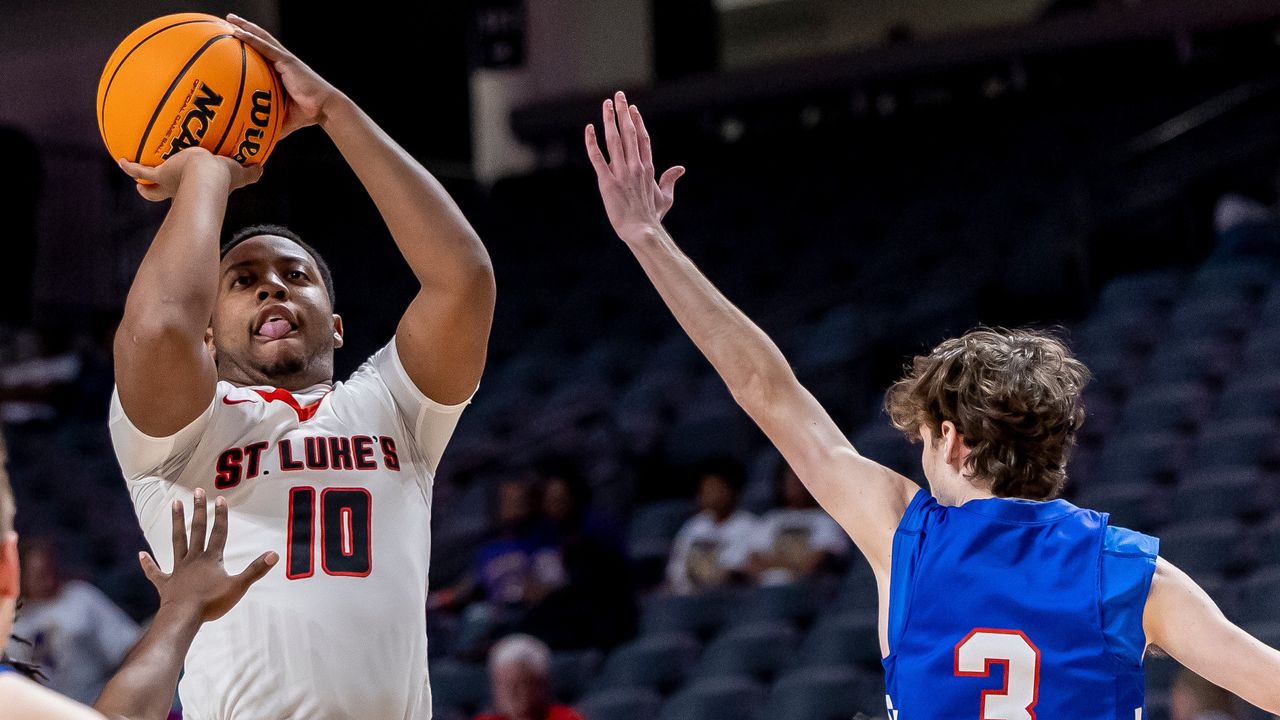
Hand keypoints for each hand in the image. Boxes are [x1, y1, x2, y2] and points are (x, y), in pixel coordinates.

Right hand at [118, 147, 261, 201]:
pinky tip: (120, 160)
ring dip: (140, 179)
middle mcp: (178, 188)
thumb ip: (251, 173)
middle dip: (153, 192)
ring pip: (150, 183)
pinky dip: (130, 166)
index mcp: (194, 188)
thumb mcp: (239, 173)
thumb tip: (262, 168)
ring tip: (128, 170)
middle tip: (145, 189)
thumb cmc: (225, 178)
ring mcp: (168, 181)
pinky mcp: (161, 173)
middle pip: (161, 193)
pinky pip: (141, 170)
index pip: (186, 193)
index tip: (181, 193)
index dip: (182, 194)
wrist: (208, 176)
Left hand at [139, 488, 277, 621]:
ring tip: (174, 504)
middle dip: (199, 510)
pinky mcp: (166, 584)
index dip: (221, 516)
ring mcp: (178, 570)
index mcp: (211, 559)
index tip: (221, 498)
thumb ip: (255, 570)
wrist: (183, 617)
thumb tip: (274, 554)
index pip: (219, 533)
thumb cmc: (211, 603)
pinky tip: (140, 555)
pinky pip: (155, 572)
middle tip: (197, 492)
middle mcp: (194, 559)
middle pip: (197, 530)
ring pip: (177, 541)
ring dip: (177, 522)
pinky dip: (147, 564)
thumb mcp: (238, 586)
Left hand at [226, 14, 345, 138]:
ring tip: (230, 19)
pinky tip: (237, 31)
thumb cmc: (308, 115)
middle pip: (261, 41)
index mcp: (282, 72)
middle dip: (245, 29)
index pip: (263, 55)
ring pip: (262, 38)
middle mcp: (283, 62)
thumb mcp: (283, 119)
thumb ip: (269, 125)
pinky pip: (265, 47)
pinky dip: (251, 38)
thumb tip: (256, 142)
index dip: (250, 45)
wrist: (325, 108)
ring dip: (245, 27)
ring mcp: (285, 60)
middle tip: (229, 21)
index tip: (234, 40)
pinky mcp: (287, 61)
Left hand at [585, 91, 684, 243]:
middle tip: (618, 95)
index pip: (642, 138)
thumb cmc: (652, 216)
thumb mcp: (665, 197)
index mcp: (648, 168)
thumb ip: (670, 180)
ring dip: (609, 120)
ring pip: (614, 140)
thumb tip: (680, 169)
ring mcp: (621, 173)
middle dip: (623, 112)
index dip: (637, 121)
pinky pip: (597, 158)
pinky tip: (589, 129)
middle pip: (629, 133)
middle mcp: (635, 166)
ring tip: (606, 104)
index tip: (632, 108)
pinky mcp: (607, 182)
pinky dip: (592, 143)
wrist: (642, 230)